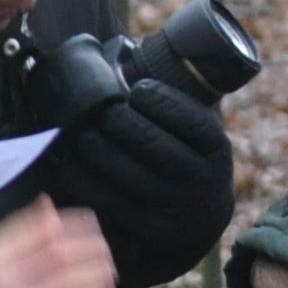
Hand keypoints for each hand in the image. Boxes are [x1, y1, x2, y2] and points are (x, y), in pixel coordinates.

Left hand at [55, 78, 233, 224]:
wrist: (199, 220)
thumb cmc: (184, 158)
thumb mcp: (193, 134)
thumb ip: (171, 106)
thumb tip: (120, 56)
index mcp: (217, 149)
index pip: (190, 119)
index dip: (159, 100)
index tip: (136, 91)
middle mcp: (205, 181)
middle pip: (151, 144)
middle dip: (116, 121)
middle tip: (97, 111)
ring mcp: (180, 210)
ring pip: (127, 173)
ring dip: (95, 148)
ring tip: (78, 133)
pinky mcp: (155, 231)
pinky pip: (113, 203)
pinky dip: (86, 182)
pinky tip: (70, 165)